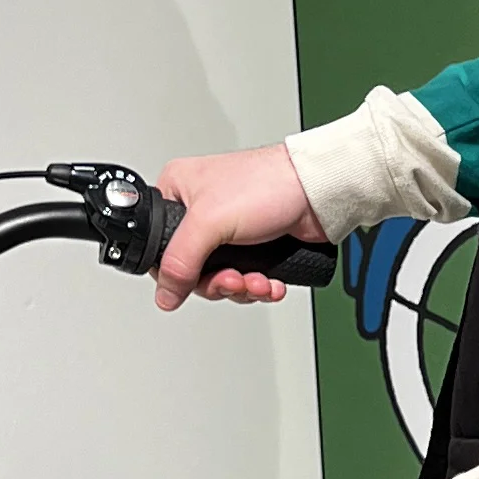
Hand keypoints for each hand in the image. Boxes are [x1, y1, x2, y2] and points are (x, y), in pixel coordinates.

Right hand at [153, 144, 324, 311]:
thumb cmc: (269, 184)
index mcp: (179, 191)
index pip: (160, 245)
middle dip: (219, 282)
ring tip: (258, 279)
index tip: (198, 279)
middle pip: (192, 269)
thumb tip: (165, 294)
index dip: (177, 270)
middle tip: (235, 278)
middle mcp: (201, 211)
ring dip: (242, 287)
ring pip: (221, 278)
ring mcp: (229, 230)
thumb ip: (180, 261)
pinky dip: (259, 286)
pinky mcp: (254, 246)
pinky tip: (270, 282)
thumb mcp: (210, 221)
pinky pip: (245, 279)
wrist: (318, 192)